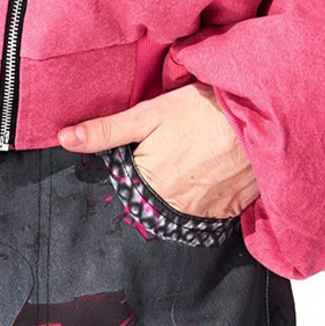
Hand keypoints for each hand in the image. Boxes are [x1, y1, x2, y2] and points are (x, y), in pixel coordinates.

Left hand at [58, 82, 259, 219]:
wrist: (261, 119)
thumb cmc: (202, 111)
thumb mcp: (149, 114)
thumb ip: (106, 131)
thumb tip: (63, 139)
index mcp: (149, 187)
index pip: (129, 183)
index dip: (138, 160)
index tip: (154, 143)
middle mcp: (175, 209)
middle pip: (156, 195)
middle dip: (162, 172)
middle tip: (181, 144)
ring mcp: (206, 214)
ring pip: (182, 202)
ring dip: (186, 183)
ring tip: (199, 152)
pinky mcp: (231, 211)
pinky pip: (210, 206)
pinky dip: (210, 189)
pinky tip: (215, 165)